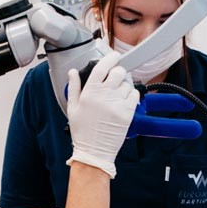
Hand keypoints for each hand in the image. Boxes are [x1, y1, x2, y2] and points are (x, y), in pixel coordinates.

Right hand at [66, 52, 138, 178]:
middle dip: (118, 71)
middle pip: (118, 72)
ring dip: (124, 85)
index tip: (114, 55)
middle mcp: (104, 96)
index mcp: (89, 93)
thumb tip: (72, 72)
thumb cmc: (82, 131)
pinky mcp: (127, 113)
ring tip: (117, 95)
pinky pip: (135, 95)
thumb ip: (73, 87)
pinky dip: (131, 95)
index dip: (110, 58)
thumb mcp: (72, 108)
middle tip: (116, 77)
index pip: (102, 68)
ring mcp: (117, 104)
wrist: (94, 151)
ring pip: (127, 83)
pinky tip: (124, 101)